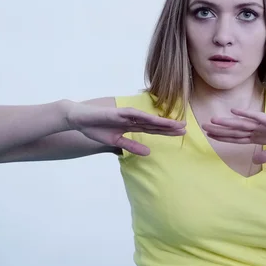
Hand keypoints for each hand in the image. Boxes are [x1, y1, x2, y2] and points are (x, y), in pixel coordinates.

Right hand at [65, 102, 185, 155]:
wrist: (79, 120)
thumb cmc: (96, 129)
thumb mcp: (116, 142)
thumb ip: (132, 147)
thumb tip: (148, 152)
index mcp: (132, 126)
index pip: (153, 129)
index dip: (166, 131)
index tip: (180, 134)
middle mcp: (132, 119)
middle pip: (155, 124)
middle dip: (169, 127)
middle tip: (185, 129)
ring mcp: (126, 115)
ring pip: (149, 119)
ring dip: (162, 122)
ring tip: (177, 124)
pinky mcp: (119, 113)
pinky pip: (135, 116)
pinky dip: (146, 117)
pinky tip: (157, 120)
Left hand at [202, 104, 265, 163]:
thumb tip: (253, 160)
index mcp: (260, 137)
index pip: (238, 138)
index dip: (224, 138)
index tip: (211, 136)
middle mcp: (259, 130)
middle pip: (236, 131)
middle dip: (220, 130)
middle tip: (203, 126)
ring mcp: (265, 125)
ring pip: (242, 124)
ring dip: (227, 122)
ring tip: (213, 120)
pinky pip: (257, 117)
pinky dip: (245, 114)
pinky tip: (234, 111)